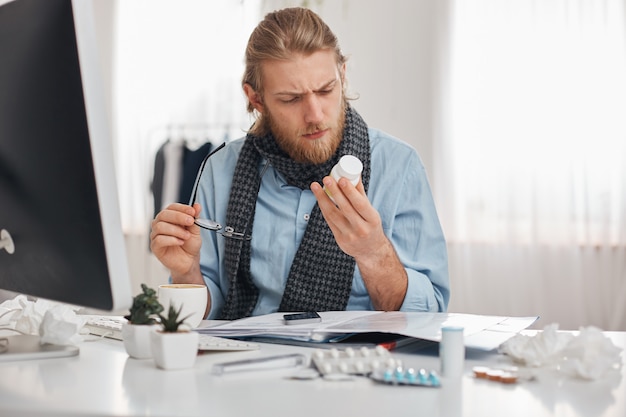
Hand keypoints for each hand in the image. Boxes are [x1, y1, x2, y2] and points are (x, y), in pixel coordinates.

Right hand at [150, 203, 202, 280]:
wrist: (189, 261)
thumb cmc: (190, 245)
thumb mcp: (195, 231)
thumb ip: (195, 218)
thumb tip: (197, 205)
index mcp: (169, 218)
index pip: (171, 207)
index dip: (182, 208)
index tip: (193, 211)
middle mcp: (160, 224)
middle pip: (164, 214)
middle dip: (178, 217)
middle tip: (190, 222)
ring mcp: (156, 235)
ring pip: (160, 227)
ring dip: (176, 230)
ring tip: (187, 236)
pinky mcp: (155, 247)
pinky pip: (158, 240)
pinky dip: (171, 240)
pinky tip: (180, 242)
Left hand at [310, 177, 407, 310]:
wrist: (371, 251)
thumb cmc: (370, 225)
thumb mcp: (371, 211)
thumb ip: (361, 194)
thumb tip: (354, 174)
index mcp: (373, 220)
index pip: (360, 204)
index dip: (350, 192)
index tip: (341, 179)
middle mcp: (362, 229)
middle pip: (345, 208)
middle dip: (334, 192)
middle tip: (326, 179)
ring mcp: (349, 236)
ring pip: (333, 215)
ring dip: (323, 199)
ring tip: (315, 186)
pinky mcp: (340, 240)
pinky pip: (329, 221)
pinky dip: (323, 208)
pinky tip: (319, 198)